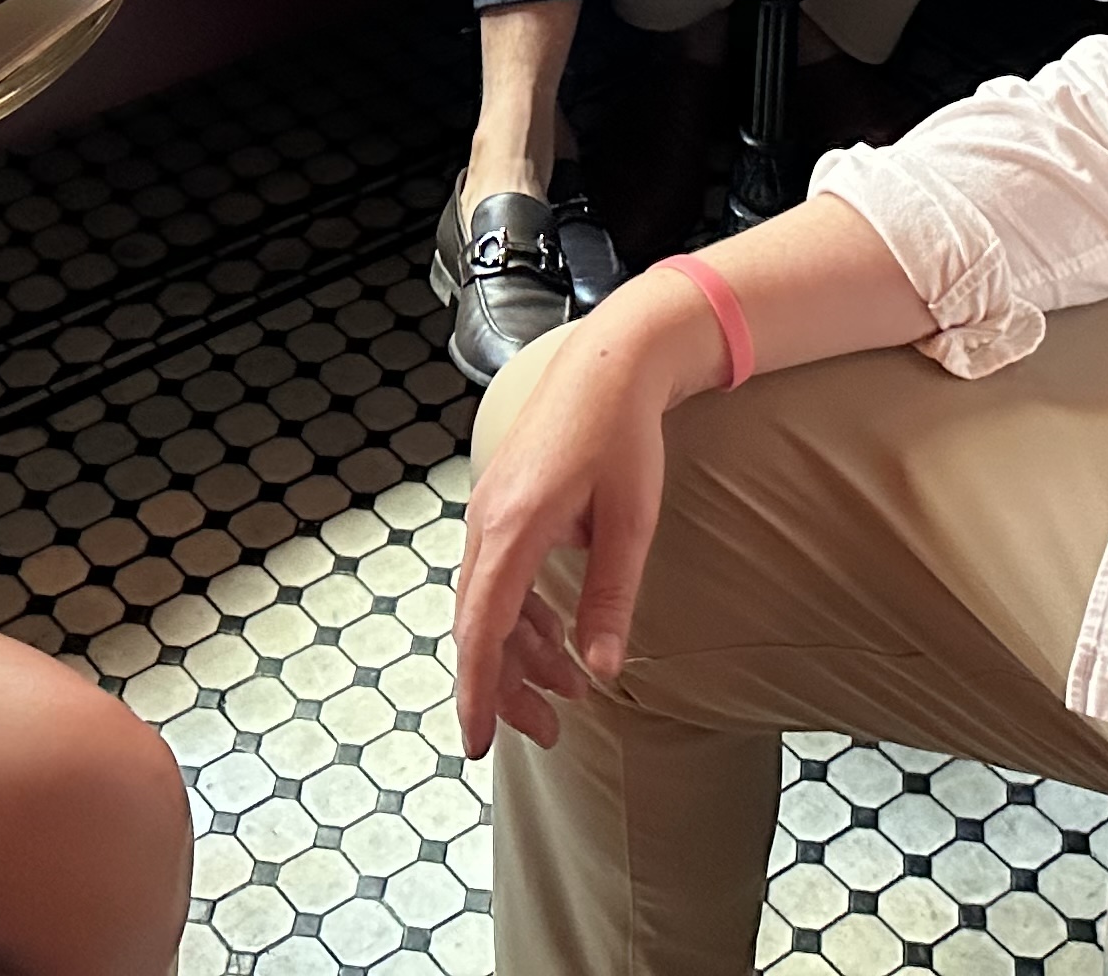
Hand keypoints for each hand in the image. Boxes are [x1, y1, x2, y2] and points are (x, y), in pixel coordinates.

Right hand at [448, 285, 722, 762]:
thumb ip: (610, 599)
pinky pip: (498, 576)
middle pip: (478, 626)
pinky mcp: (502, 505)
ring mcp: (489, 511)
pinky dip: (522, 615)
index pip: (481, 631)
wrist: (611, 362)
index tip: (477, 744)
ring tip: (571, 689)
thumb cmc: (623, 434)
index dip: (478, 692)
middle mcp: (488, 522)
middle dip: (507, 686)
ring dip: (522, 651)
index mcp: (514, 528)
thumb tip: (601, 670)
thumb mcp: (630, 524)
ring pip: (488, 604)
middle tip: (549, 731)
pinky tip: (558, 637)